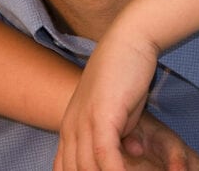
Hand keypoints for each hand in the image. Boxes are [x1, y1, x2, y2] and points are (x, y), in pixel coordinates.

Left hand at [55, 25, 195, 169]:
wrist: (130, 40)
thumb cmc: (127, 73)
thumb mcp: (121, 111)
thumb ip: (122, 134)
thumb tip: (133, 152)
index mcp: (71, 126)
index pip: (65, 167)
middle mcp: (71, 126)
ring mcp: (83, 121)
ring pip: (88, 168)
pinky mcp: (101, 115)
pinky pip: (103, 154)